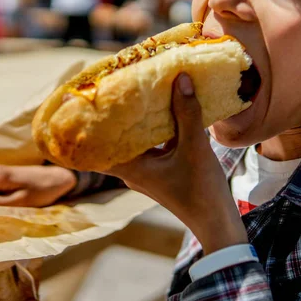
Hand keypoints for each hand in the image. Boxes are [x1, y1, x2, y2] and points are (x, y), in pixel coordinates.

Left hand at [106, 74, 247, 253]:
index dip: (89, 125)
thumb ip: (187, 113)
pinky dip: (154, 129)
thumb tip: (180, 78)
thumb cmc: (201, 191)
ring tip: (136, 91)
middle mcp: (134, 171)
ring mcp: (147, 171)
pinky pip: (151, 145)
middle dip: (115, 115)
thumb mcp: (195, 148)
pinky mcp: (161, 171)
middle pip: (116, 139)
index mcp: (132, 168)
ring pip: (135, 141)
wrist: (217, 222)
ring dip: (136, 120)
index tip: (83, 101)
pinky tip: (163, 109)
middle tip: (112, 87)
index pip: (98, 145)